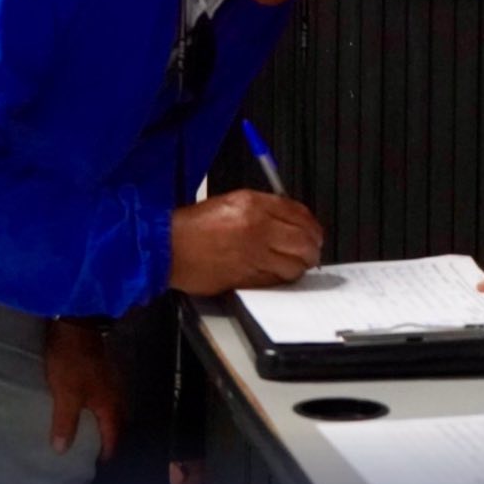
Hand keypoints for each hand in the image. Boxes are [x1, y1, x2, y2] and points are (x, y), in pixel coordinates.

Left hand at [44, 319, 120, 459]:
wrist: (76, 324)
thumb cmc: (72, 362)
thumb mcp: (66, 394)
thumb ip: (65, 423)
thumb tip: (62, 451)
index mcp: (109, 403)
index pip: (114, 434)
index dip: (108, 450)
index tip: (101, 463)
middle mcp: (115, 393)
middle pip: (118, 421)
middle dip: (111, 436)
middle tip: (100, 449)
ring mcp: (110, 379)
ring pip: (112, 407)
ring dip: (105, 420)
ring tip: (93, 430)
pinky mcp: (101, 369)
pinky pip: (104, 395)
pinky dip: (98, 406)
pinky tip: (86, 405)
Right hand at [167, 190, 323, 294]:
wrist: (169, 247)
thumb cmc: (195, 226)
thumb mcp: (231, 202)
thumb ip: (264, 208)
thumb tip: (291, 220)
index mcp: (253, 205)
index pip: (299, 214)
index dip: (312, 225)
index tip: (313, 231)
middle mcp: (257, 228)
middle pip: (304, 241)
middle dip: (312, 248)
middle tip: (311, 251)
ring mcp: (253, 255)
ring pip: (295, 264)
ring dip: (299, 266)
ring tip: (295, 264)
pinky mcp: (246, 277)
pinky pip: (277, 280)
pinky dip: (282, 278)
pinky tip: (278, 273)